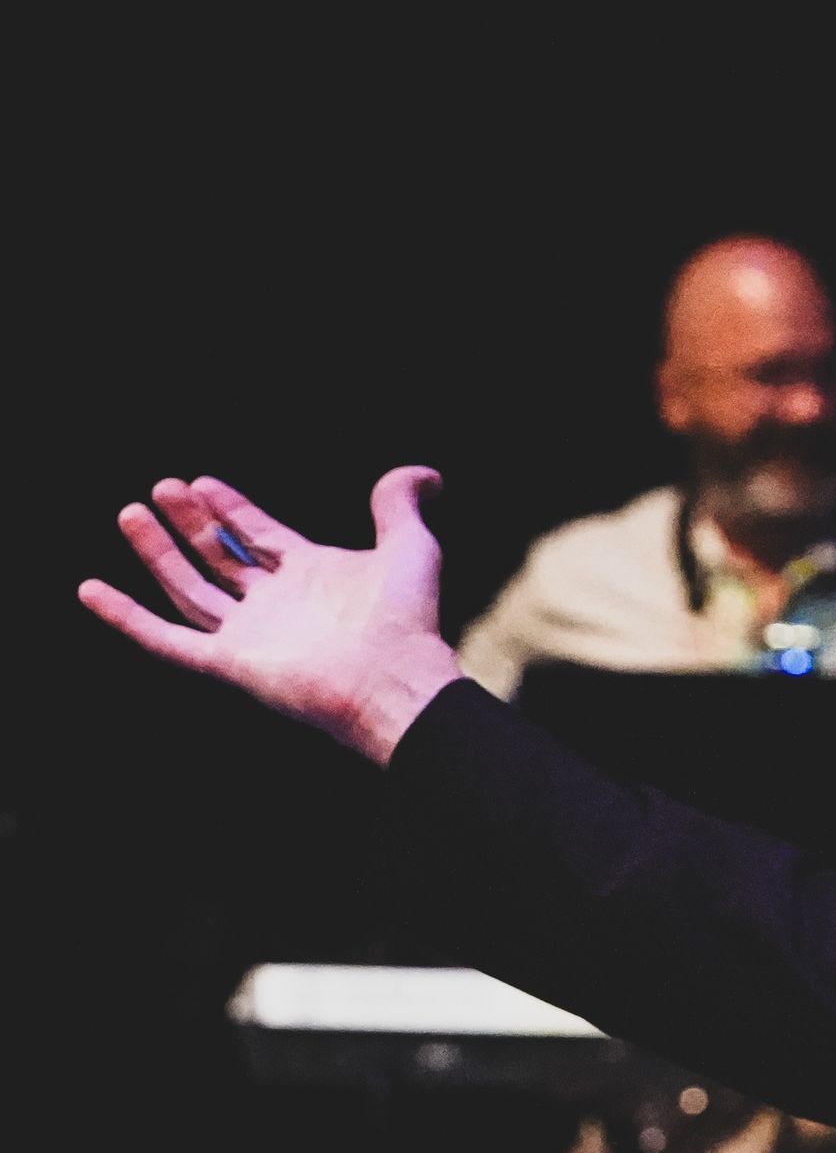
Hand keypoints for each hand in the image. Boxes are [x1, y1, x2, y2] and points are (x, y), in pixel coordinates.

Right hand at [77, 466, 463, 763]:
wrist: (395, 679)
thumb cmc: (407, 618)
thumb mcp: (410, 545)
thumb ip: (402, 502)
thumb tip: (427, 473)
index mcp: (311, 575)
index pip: (259, 535)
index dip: (230, 509)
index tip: (200, 481)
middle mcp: (276, 605)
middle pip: (220, 558)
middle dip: (190, 523)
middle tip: (162, 487)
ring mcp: (250, 635)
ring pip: (189, 590)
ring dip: (157, 554)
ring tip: (130, 513)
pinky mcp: (228, 664)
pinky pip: (166, 640)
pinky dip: (127, 617)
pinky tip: (91, 589)